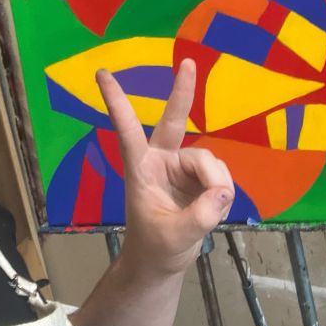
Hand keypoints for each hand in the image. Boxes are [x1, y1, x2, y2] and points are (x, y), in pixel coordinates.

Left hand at [96, 59, 233, 280]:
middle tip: (187, 61)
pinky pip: (220, 175)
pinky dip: (223, 192)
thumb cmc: (155, 248)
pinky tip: (215, 208)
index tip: (101, 73)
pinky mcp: (199, 178)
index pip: (126, 129)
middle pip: (174, 121)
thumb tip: (223, 191)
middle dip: (182, 91)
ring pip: (209, 161)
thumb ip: (200, 215)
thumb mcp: (175, 237)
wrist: (161, 264)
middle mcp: (160, 160)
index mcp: (139, 168)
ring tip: (212, 210)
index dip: (116, 101)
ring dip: (216, 183)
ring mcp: (181, 167)